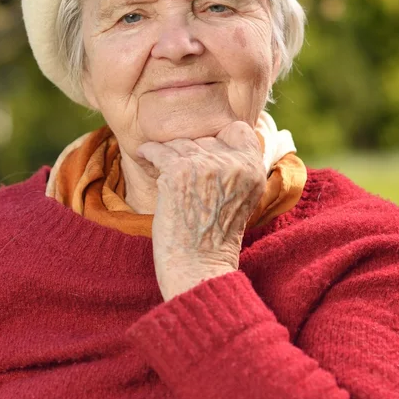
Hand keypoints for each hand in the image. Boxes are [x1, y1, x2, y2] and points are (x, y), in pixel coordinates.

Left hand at [137, 121, 265, 300]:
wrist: (198, 269)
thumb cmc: (214, 238)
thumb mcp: (241, 198)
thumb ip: (236, 168)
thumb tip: (212, 138)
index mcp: (253, 169)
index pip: (239, 129)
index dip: (221, 136)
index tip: (206, 151)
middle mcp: (233, 163)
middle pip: (205, 137)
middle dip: (191, 151)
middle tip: (181, 172)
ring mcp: (205, 165)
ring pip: (180, 143)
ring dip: (168, 153)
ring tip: (163, 167)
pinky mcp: (179, 172)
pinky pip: (158, 150)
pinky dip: (149, 152)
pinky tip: (145, 155)